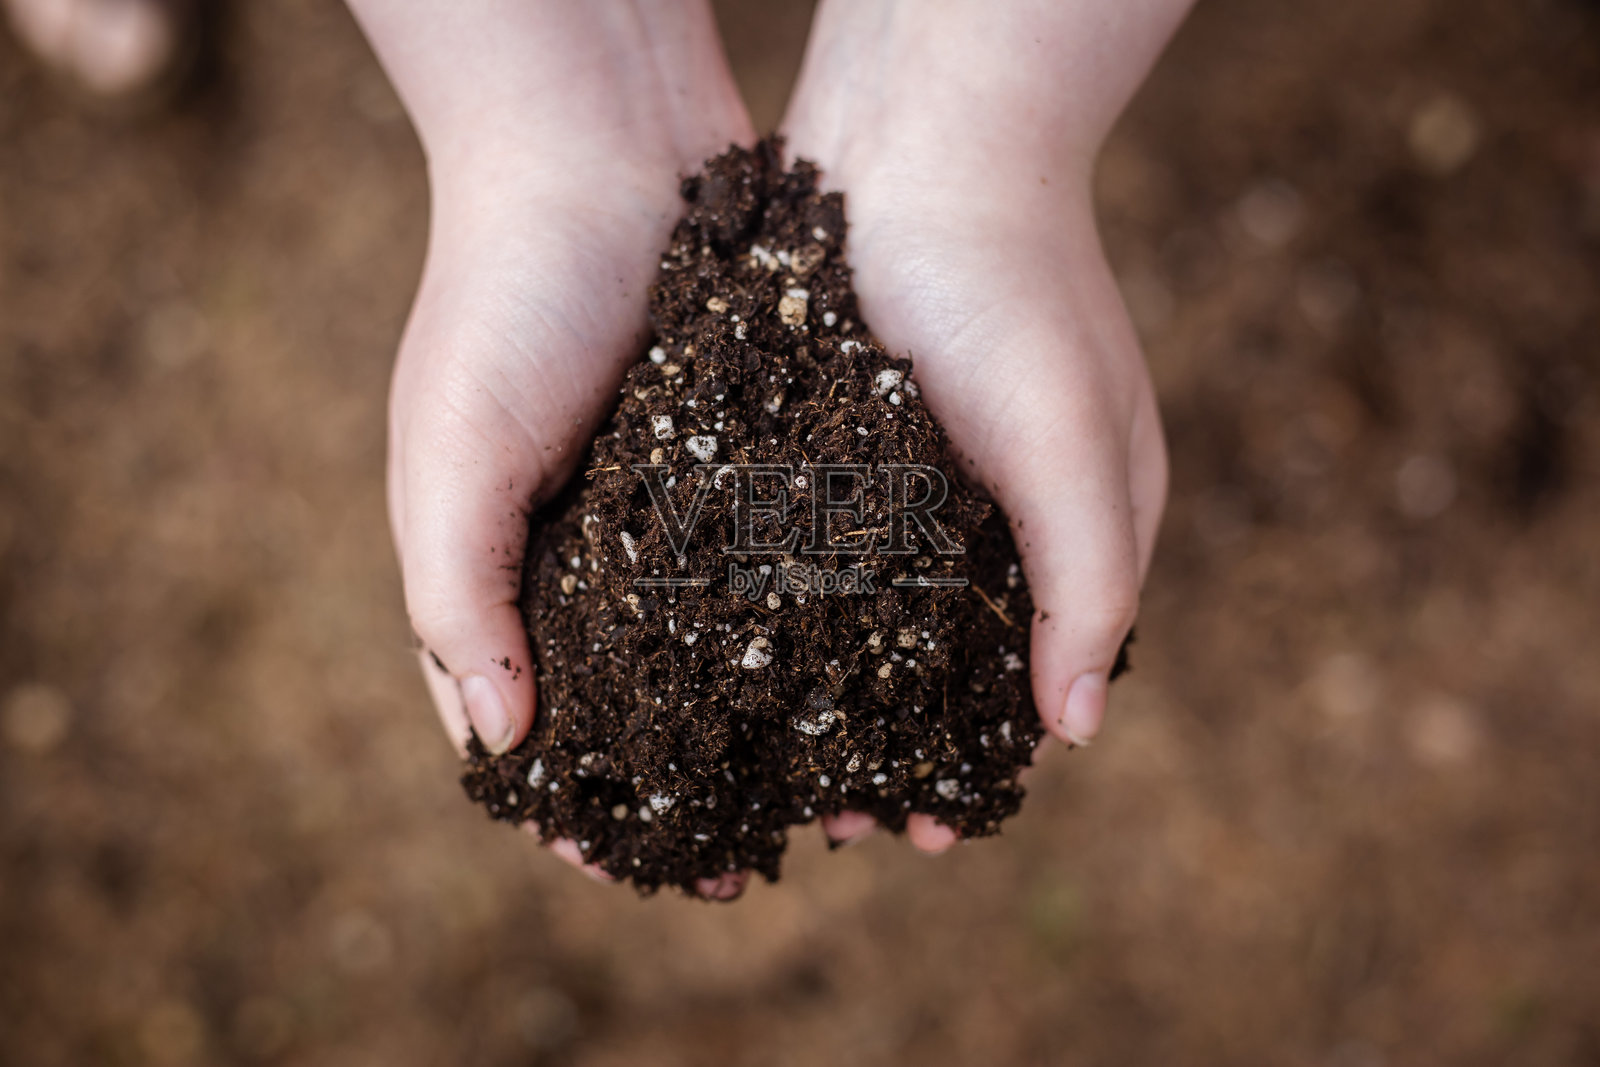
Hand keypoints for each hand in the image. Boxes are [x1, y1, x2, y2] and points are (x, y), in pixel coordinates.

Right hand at [349, 0, 753, 895]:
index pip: (526, 715)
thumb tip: (502, 745)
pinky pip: (785, 566)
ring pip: (725, 650)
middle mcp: (592, 550)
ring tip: (825, 793)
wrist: (603, 150)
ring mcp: (676, 508)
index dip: (566, 799)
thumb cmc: (499, 298)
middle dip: (687, 786)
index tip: (620, 869)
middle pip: (637, 703)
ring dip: (767, 726)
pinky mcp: (751, 458)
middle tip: (748, 858)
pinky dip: (817, 629)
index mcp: (501, 563)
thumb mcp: (447, 453)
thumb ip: (454, 597)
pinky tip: (868, 681)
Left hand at [782, 0, 1188, 851]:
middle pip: (931, 668)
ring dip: (820, 698)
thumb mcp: (1083, 446)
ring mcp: (897, 479)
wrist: (921, 142)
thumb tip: (1077, 730)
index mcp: (1059, 529)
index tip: (925, 834)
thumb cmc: (1021, 291)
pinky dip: (776, 616)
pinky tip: (728, 663)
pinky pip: (800, 553)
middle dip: (883, 751)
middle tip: (832, 825)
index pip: (1027, 681)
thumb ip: (1093, 584)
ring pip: (859, 623)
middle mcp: (977, 515)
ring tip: (766, 768)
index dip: (978, 764)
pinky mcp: (821, 440)